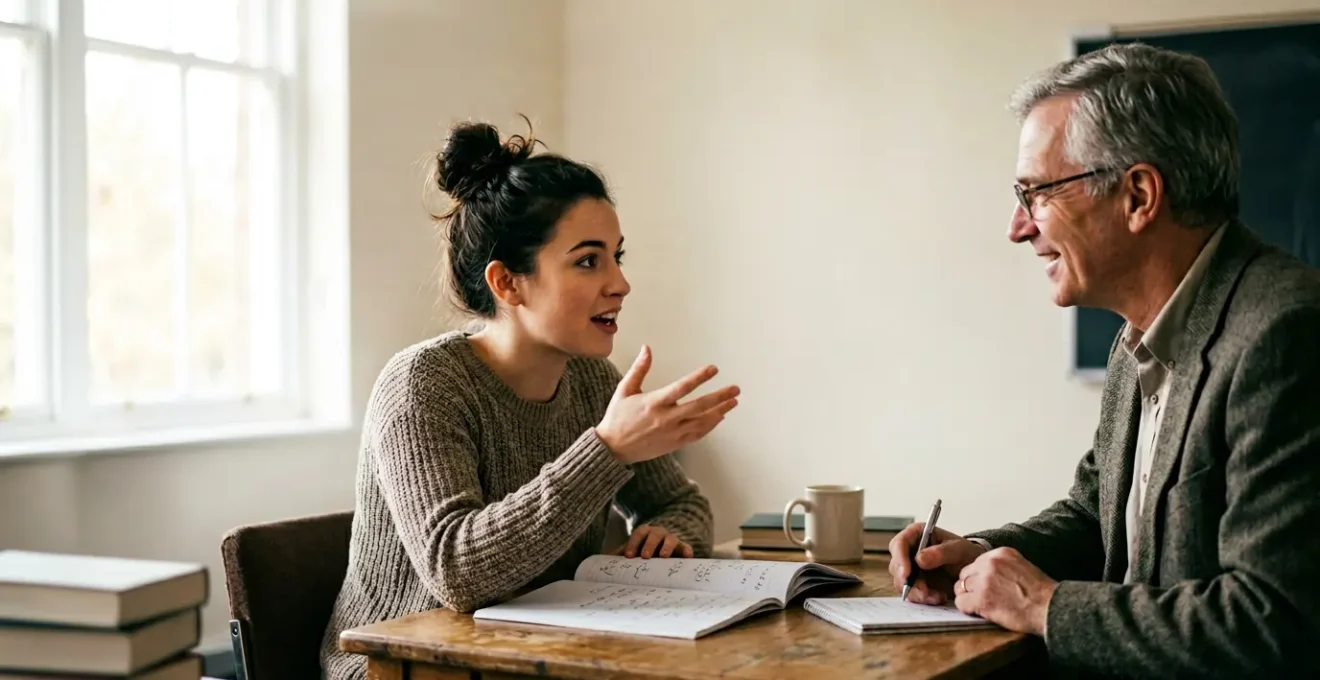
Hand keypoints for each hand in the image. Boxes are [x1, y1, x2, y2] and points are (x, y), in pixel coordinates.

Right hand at [595, 345, 739, 464]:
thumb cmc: (617, 417)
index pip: (682, 387)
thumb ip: (639, 369)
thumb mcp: (625, 389)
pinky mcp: (674, 444)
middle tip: (735, 389)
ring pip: (702, 421)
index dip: (699, 377)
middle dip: (719, 397)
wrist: (613, 448)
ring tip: (733, 401)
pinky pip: (697, 434)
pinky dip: (710, 426)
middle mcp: (666, 418)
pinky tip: (719, 417)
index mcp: (654, 402)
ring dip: (720, 411)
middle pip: (699, 406)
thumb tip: (647, 348)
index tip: (714, 369)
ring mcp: (672, 433)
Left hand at [610, 525, 693, 558]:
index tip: (628, 556)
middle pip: (654, 535)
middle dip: (649, 545)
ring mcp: (671, 539)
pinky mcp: (683, 547)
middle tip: (644, 556)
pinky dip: (687, 551)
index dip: (632, 544)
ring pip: (670, 539)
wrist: (663, 545)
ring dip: (667, 547)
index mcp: (644, 532)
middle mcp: (658, 533)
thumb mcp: (632, 549)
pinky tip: (687, 557)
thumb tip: (601, 561)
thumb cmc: (643, 549)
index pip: (637, 534)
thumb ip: (620, 554)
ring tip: (663, 557)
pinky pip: (686, 548)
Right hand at [888, 523, 987, 604]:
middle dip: (907, 581)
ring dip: (916, 592)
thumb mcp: (959, 550)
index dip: (900, 558)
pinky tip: (938, 597)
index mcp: (916, 535)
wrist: (973, 571)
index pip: (899, 544)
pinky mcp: (915, 583)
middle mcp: (909, 550)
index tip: (907, 573)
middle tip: (923, 591)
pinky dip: (923, 598)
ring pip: (901, 582)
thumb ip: (940, 552)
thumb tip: (919, 559)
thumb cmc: (966, 554)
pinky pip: (911, 593)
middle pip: (896, 566)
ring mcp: (911, 568)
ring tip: (936, 596)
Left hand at [954, 547, 1056, 636]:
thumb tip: (984, 574)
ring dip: (968, 598)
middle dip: (971, 587)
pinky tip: (980, 612)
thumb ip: (1002, 566)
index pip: (976, 563)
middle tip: (982, 598)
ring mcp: (984, 580)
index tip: (986, 587)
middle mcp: (990, 563)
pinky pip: (961, 603)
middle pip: (965, 574)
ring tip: (982, 606)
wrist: (1048, 607)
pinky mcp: (980, 598)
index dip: (978, 578)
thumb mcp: (1022, 567)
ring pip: (960, 588)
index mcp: (1001, 553)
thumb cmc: (1041, 593)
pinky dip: (968, 610)